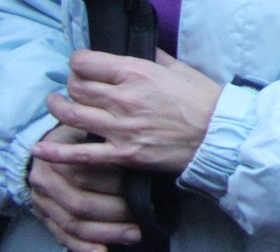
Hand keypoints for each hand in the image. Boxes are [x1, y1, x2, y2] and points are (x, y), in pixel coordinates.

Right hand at [28, 123, 140, 251]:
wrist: (43, 147)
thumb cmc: (78, 138)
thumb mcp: (89, 131)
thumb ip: (105, 140)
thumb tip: (140, 148)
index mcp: (59, 157)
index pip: (87, 174)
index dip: (115, 183)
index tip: (144, 187)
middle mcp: (46, 182)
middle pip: (81, 203)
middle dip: (116, 212)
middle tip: (145, 215)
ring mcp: (42, 203)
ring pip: (74, 224)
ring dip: (106, 233)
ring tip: (134, 235)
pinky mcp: (43, 218)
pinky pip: (62, 236)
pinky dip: (82, 247)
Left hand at [33, 49, 221, 175]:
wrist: (218, 134)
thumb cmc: (204, 99)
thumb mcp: (180, 69)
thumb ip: (155, 57)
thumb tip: (139, 48)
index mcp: (138, 73)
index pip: (88, 62)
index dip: (78, 61)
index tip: (80, 63)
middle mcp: (124, 98)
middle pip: (77, 87)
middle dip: (70, 83)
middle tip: (74, 85)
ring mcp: (120, 127)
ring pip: (72, 113)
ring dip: (58, 107)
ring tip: (56, 103)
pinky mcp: (122, 153)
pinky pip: (81, 153)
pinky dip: (57, 150)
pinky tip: (41, 147)